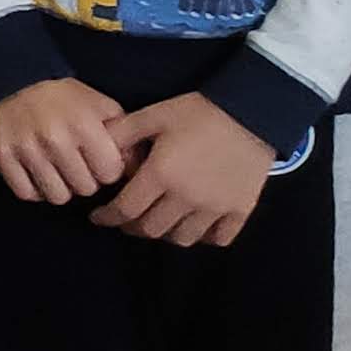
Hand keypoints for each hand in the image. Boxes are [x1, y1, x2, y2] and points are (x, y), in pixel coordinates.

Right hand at [0, 75, 131, 204]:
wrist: (16, 80)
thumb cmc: (66, 99)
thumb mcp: (102, 106)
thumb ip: (124, 137)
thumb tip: (137, 171)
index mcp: (83, 123)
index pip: (110, 174)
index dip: (107, 169)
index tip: (99, 159)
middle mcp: (54, 137)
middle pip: (85, 189)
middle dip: (85, 179)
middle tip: (77, 163)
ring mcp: (26, 147)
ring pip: (57, 197)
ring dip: (60, 187)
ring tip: (58, 169)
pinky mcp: (3, 155)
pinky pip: (27, 194)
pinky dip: (34, 188)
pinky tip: (38, 171)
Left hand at [96, 94, 277, 247]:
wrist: (251, 112)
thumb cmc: (199, 111)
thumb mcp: (154, 114)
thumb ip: (122, 132)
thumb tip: (98, 148)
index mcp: (161, 175)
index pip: (126, 210)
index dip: (107, 217)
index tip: (98, 217)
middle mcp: (186, 198)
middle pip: (151, 229)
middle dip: (132, 227)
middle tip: (126, 218)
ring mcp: (215, 208)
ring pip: (182, 238)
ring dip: (165, 233)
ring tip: (159, 220)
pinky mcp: (240, 210)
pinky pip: (218, 238)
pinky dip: (203, 237)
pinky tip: (195, 225)